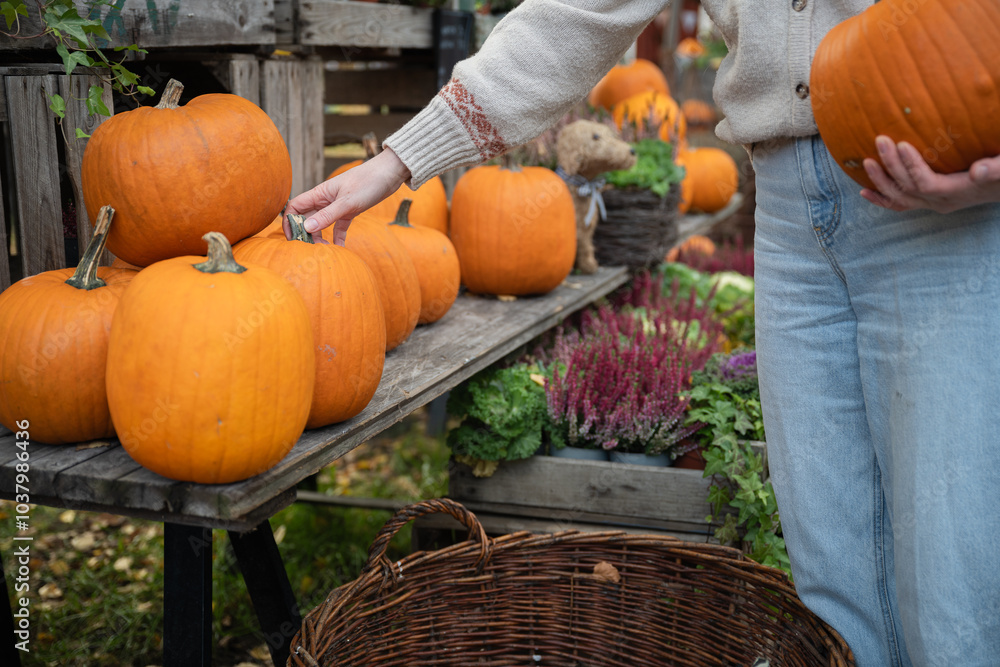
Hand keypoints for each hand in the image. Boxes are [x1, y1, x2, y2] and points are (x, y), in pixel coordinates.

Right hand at [285, 148, 410, 244]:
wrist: (389, 174)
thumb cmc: (368, 182)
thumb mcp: (347, 202)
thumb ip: (327, 215)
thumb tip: (306, 228)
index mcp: (320, 193)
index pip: (295, 207)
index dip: (290, 221)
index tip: (292, 238)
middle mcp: (325, 199)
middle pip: (307, 218)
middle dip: (306, 234)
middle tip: (311, 249)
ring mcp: (337, 205)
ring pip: (322, 223)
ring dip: (321, 237)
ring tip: (325, 249)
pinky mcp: (350, 211)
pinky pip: (339, 227)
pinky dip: (338, 237)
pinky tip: (341, 248)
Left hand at [860, 135, 999, 213]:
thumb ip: (995, 169)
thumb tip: (978, 171)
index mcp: (957, 191)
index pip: (927, 182)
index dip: (912, 166)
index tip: (902, 144)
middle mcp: (941, 201)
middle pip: (908, 188)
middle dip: (891, 165)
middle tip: (880, 140)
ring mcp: (933, 203)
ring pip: (900, 197)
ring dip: (881, 181)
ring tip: (867, 161)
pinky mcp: (929, 201)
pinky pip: (901, 205)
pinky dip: (882, 199)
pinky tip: (864, 192)